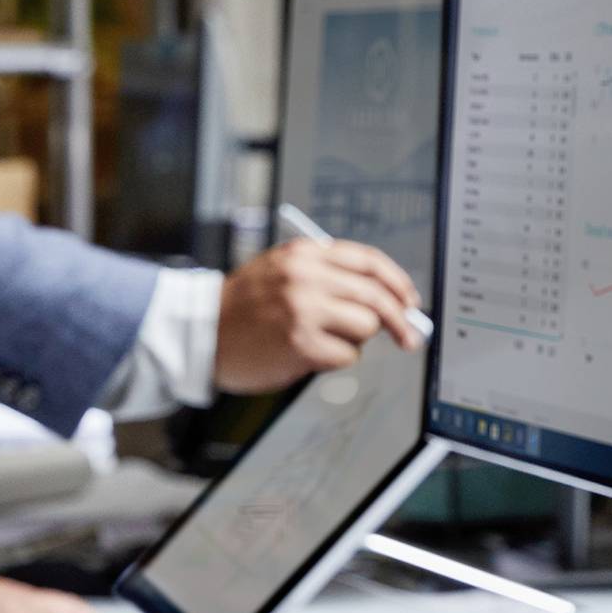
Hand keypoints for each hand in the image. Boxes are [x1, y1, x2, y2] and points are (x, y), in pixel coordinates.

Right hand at [214, 238, 422, 391]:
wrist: (201, 333)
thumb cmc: (243, 307)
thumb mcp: (282, 271)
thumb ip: (329, 277)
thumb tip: (388, 301)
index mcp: (303, 253)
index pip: (368, 261)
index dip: (397, 282)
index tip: (409, 300)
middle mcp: (305, 276)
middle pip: (376, 295)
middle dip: (400, 320)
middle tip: (409, 338)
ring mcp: (303, 309)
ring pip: (366, 326)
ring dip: (355, 340)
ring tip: (325, 340)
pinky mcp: (300, 343)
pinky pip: (346, 355)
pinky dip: (335, 359)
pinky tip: (309, 354)